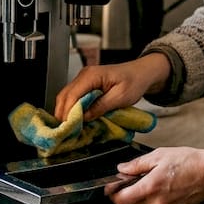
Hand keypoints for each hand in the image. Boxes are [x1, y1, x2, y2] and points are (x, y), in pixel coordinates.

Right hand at [54, 52, 170, 121]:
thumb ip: (101, 106)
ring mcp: (83, 79)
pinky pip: (73, 97)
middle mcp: (84, 75)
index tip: (68, 126)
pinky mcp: (86, 85)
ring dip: (65, 112)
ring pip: (66, 96)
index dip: (68, 112)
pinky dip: (71, 108)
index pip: (72, 95)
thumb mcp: (120, 97)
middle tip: (65, 131)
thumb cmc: (134, 82)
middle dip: (62, 114)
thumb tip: (85, 117)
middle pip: (64, 95)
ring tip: (69, 127)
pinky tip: (75, 119)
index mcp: (92, 75)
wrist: (141, 73)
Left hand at [105, 146, 203, 203]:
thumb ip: (137, 164)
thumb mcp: (159, 155)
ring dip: (139, 196)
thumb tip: (122, 169)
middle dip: (126, 193)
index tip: (111, 186)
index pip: (122, 200)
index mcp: (151, 187)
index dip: (112, 194)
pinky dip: (152, 200)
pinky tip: (161, 187)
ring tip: (149, 181)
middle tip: (129, 180)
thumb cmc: (189, 162)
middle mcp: (157, 203)